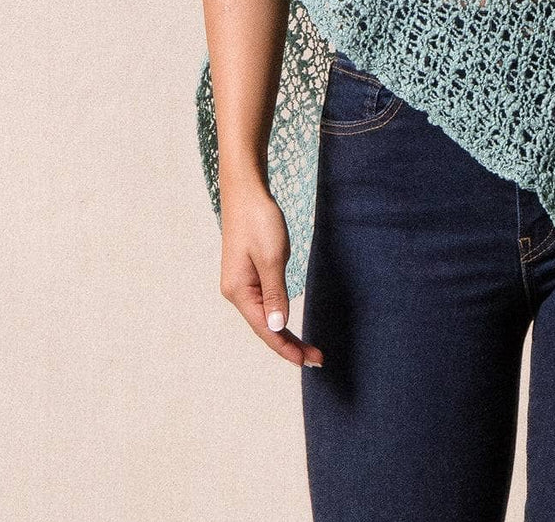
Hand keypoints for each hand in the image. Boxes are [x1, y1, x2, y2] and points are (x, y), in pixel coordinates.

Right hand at [217, 181, 323, 369]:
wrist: (246, 193)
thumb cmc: (259, 220)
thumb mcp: (272, 257)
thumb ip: (275, 293)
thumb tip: (276, 327)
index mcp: (239, 291)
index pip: (265, 329)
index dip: (286, 347)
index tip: (308, 362)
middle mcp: (236, 292)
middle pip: (265, 327)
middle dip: (289, 344)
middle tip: (318, 358)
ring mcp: (241, 284)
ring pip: (265, 317)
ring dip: (284, 333)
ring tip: (307, 348)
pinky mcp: (248, 274)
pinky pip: (264, 303)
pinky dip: (278, 316)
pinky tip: (286, 324)